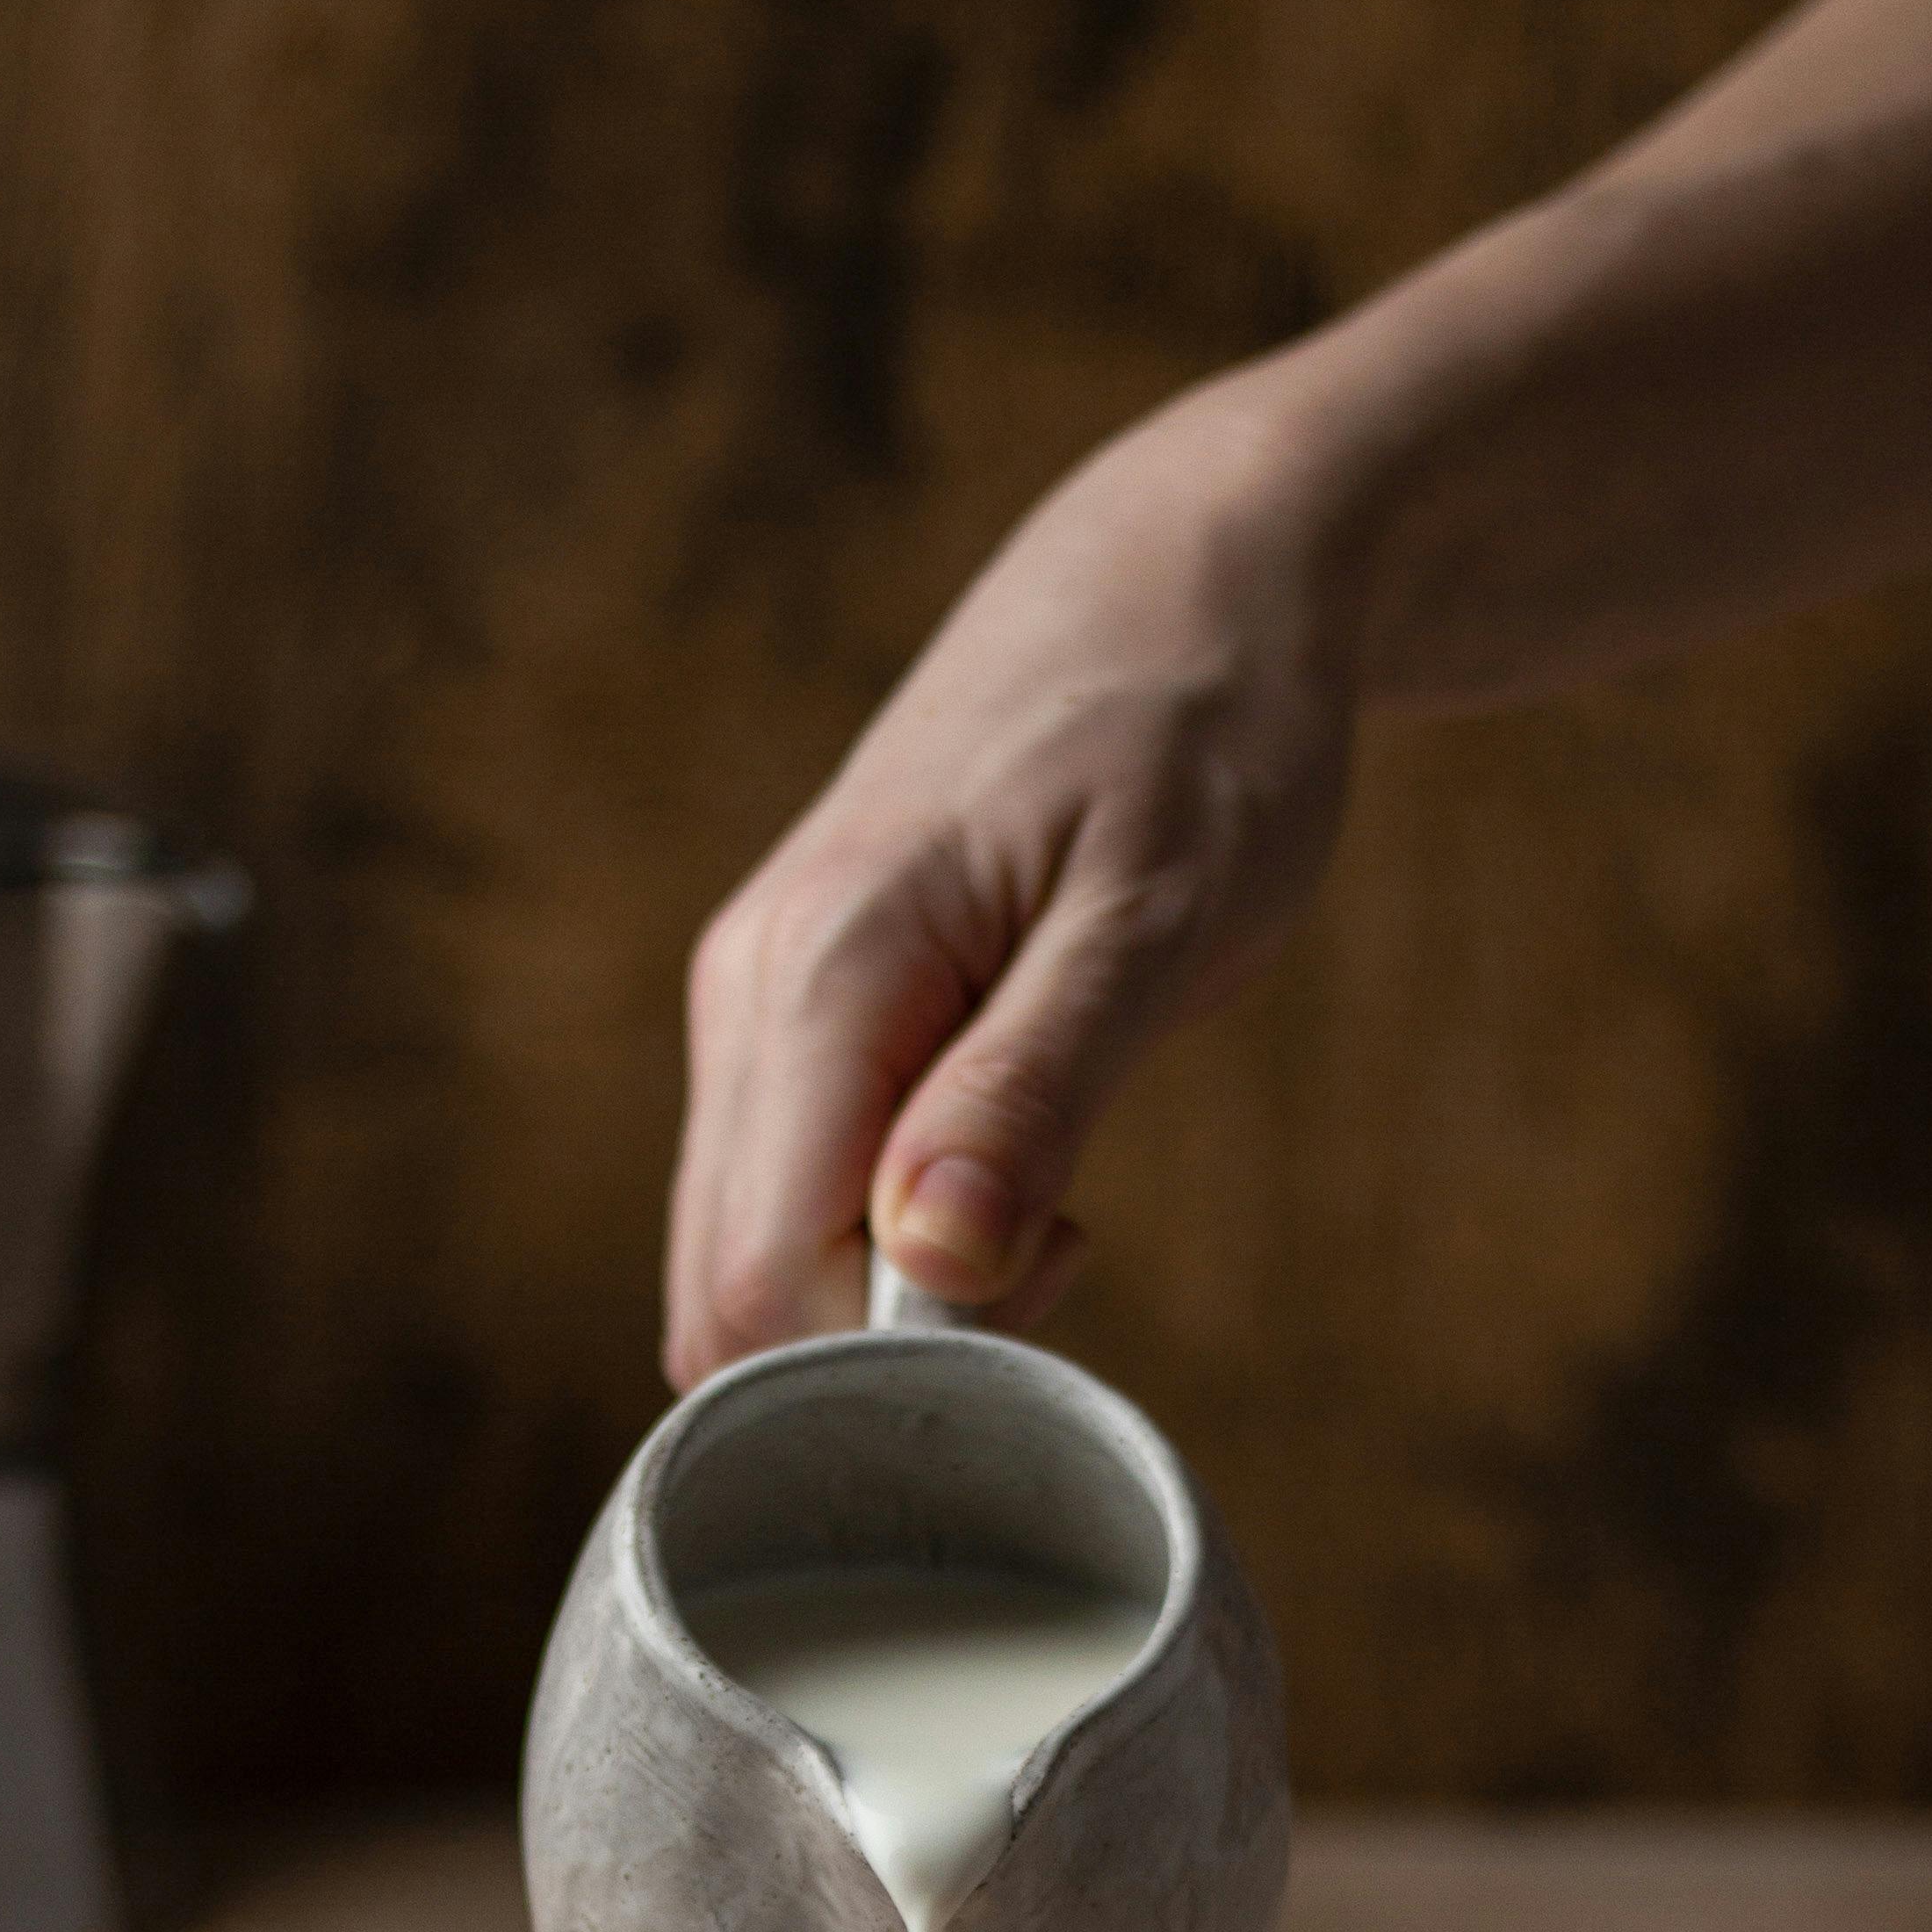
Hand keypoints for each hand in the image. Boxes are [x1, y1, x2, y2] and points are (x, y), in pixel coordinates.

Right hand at [663, 378, 1363, 1385]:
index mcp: (824, 973)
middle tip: (1067, 1259)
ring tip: (1053, 1203)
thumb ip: (1034, 1091)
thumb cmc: (1205, 734)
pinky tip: (1009, 1173)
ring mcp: (754, 999)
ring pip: (745, 1254)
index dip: (891, 1357)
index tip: (1058, 1286)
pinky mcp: (789, 1010)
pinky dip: (883, 1242)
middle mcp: (749, 991)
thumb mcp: (1155, 919)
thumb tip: (927, 1261)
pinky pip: (784, 1193)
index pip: (762, 1279)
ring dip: (886, 1299)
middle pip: (725, 1291)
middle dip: (881, 1347)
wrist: (1189, 575)